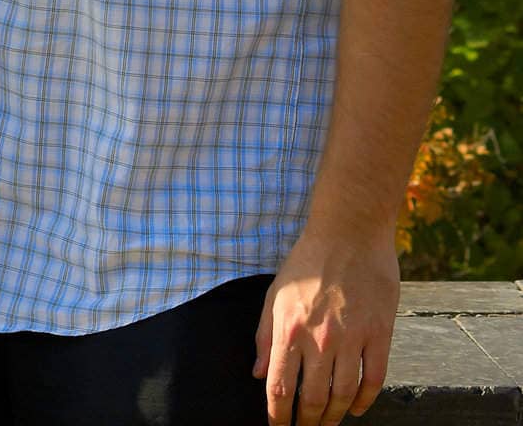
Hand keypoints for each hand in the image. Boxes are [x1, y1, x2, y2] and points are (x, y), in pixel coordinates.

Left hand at [253, 230, 398, 424]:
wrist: (349, 230)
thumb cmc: (308, 261)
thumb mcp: (276, 293)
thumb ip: (264, 335)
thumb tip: (258, 373)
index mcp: (289, 327)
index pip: (280, 388)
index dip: (278, 416)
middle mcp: (319, 337)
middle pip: (313, 399)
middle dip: (307, 422)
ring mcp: (351, 337)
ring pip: (344, 395)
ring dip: (335, 416)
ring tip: (329, 421)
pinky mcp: (379, 333)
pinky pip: (374, 380)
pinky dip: (366, 401)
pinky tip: (358, 408)